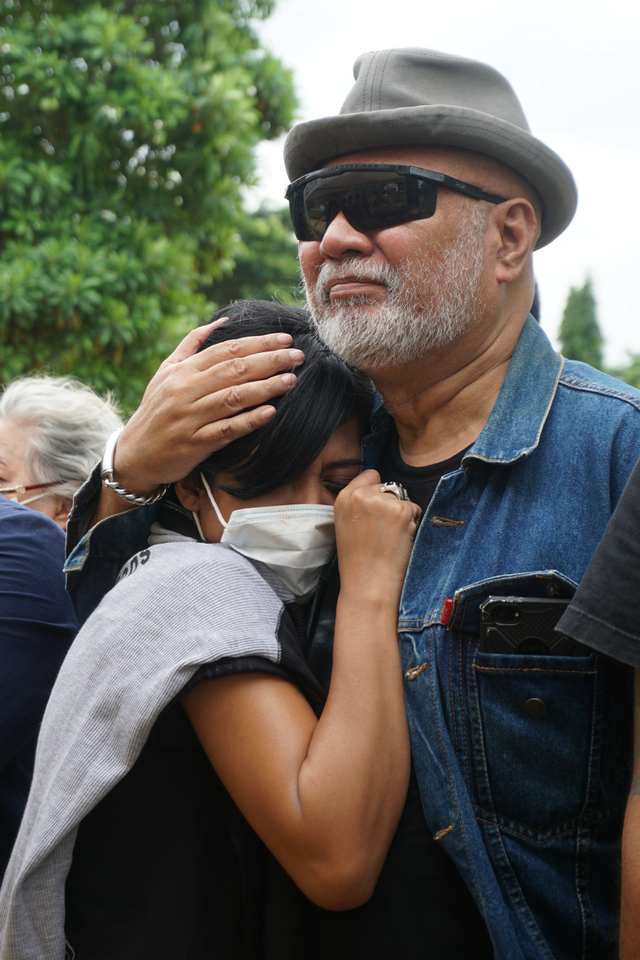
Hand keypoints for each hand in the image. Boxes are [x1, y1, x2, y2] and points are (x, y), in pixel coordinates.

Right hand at [113, 319, 304, 494]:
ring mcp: (191, 417)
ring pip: (233, 398)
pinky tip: (271, 413)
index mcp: (183, 371)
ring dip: (265, 388)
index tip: (284, 338)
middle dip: (269, 360)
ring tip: (291, 380)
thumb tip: (221, 320)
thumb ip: (191, 344)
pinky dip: (249, 421)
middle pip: (234, 370)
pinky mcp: (195, 444)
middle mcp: (186, 391)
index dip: (257, 343)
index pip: (226, 350)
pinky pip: (226, 430)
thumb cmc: (156, 410)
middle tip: (297, 356)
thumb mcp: (166, 372)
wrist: (135, 455)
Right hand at [334, 470, 420, 601]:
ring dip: (403, 514)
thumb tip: (381, 490)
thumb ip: (358, 504)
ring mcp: (381, 502)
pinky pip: (415, 509)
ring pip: (403, 497)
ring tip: (389, 538)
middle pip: (388, 487)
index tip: (376, 512)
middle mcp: (360, 495)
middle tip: (382, 532)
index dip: (378, 492)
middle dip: (391, 504)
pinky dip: (413, 523)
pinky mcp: (401, 511)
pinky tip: (399, 540)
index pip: (370, 475)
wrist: (368, 584)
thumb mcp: (346, 524)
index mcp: (343, 497)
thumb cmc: (358, 561)